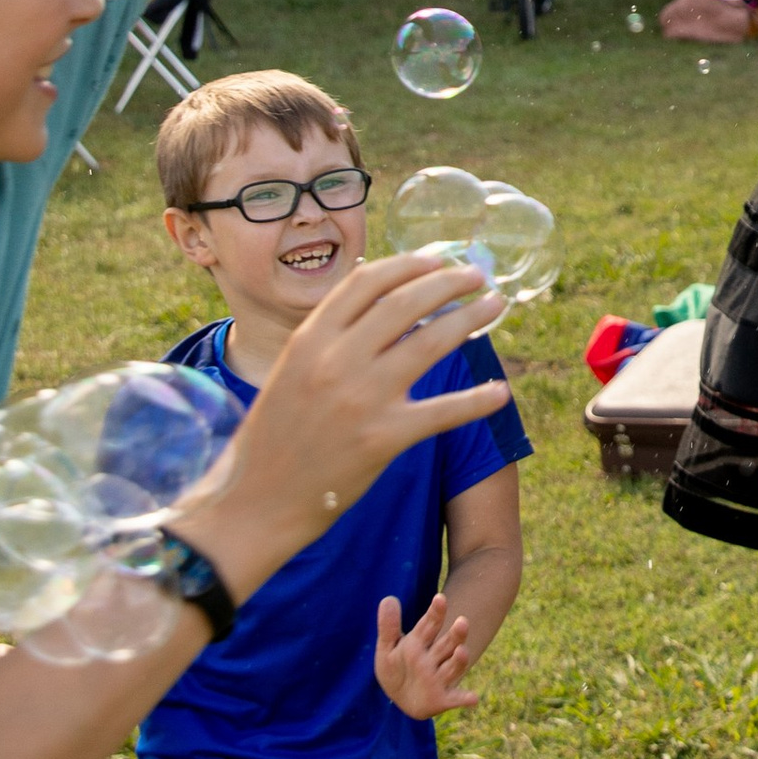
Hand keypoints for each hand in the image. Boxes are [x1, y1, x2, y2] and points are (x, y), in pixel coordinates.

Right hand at [202, 253, 509, 586]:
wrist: (257, 499)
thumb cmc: (276, 433)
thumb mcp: (291, 369)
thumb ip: (329, 336)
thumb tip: (379, 298)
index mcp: (310, 338)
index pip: (368, 281)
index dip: (410, 264)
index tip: (438, 259)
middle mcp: (336, 360)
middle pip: (406, 302)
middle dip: (450, 282)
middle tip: (478, 275)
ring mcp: (362, 398)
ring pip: (432, 342)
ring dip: (472, 319)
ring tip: (496, 305)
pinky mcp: (383, 439)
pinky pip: (443, 411)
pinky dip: (477, 401)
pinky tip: (500, 393)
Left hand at [374, 590, 478, 718]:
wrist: (404, 699)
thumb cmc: (397, 668)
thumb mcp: (387, 648)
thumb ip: (388, 626)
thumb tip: (388, 598)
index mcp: (420, 643)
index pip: (429, 626)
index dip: (435, 613)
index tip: (439, 599)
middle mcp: (434, 658)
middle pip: (447, 644)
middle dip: (455, 634)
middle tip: (462, 622)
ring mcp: (439, 678)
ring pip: (452, 667)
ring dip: (459, 660)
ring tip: (462, 652)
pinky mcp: (443, 699)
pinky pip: (455, 698)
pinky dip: (465, 699)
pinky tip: (473, 699)